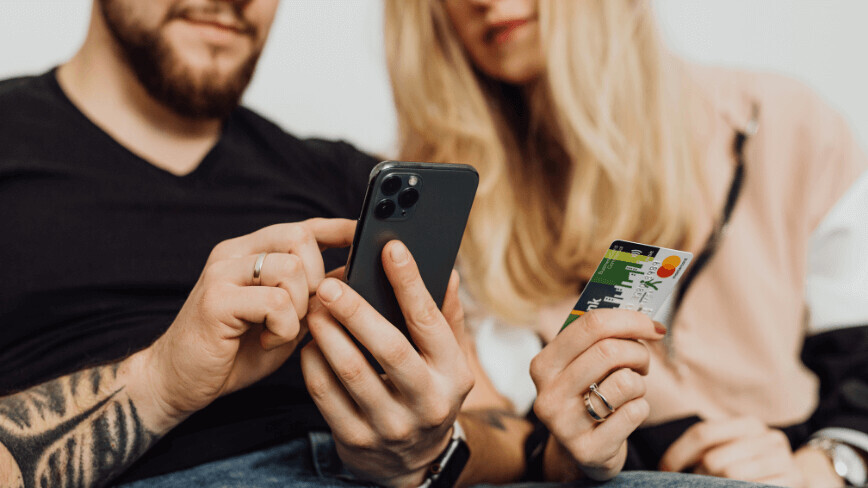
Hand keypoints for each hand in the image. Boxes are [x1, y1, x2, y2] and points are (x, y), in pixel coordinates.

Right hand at [143, 218, 354, 418]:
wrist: (180, 381)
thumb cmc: (235, 351)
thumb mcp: (285, 317)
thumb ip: (311, 295)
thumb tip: (351, 276)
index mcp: (251, 253)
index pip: (301, 227)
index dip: (336, 229)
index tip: (363, 233)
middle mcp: (235, 254)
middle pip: (300, 238)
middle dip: (317, 279)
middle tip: (303, 312)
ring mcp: (223, 273)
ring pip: (292, 269)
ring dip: (299, 309)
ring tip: (279, 330)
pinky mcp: (217, 299)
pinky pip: (276, 303)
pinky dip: (282, 329)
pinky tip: (265, 340)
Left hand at [301, 240, 474, 487]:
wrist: (411, 462)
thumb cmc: (428, 393)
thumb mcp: (448, 361)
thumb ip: (446, 316)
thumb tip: (447, 271)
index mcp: (452, 375)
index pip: (430, 322)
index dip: (410, 283)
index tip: (392, 249)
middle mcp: (426, 402)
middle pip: (389, 348)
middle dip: (356, 311)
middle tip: (330, 284)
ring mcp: (390, 425)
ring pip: (351, 372)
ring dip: (328, 334)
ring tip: (314, 307)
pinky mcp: (355, 439)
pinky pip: (325, 394)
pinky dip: (313, 362)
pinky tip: (309, 341)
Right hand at [529, 310, 664, 480]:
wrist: (580, 451)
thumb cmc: (587, 396)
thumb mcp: (580, 366)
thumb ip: (599, 340)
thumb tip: (644, 318)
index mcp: (544, 364)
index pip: (590, 324)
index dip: (629, 319)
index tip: (652, 325)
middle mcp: (548, 393)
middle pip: (609, 350)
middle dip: (638, 353)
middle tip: (643, 362)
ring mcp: (564, 424)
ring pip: (625, 382)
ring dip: (639, 384)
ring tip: (630, 391)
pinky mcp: (587, 449)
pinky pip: (634, 413)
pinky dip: (640, 408)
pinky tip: (627, 413)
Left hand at [660, 417, 805, 486]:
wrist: (798, 480)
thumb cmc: (752, 466)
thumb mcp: (731, 450)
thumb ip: (706, 449)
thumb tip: (666, 466)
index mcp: (749, 424)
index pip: (702, 434)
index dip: (677, 454)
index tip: (664, 469)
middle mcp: (769, 437)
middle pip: (714, 459)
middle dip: (700, 475)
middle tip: (701, 482)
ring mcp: (784, 460)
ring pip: (731, 475)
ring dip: (717, 486)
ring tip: (721, 486)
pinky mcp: (794, 481)